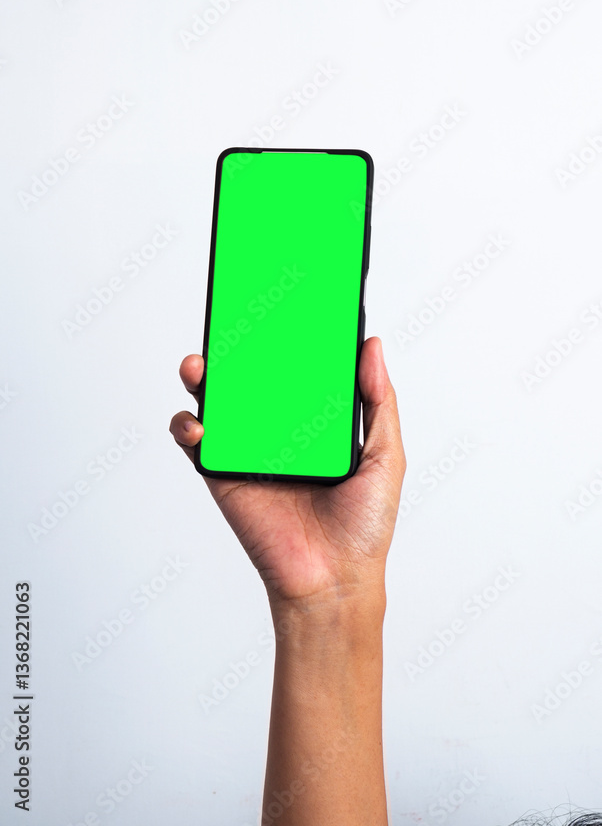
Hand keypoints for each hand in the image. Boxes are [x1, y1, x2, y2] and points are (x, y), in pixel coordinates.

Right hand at [169, 336, 404, 609]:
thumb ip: (377, 400)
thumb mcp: (385, 454)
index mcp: (314, 421)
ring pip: (216, 401)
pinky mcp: (222, 473)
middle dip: (236, 347)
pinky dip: (188, 425)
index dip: (285, 338)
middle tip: (232, 322)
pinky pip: (195, 441)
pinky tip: (201, 423)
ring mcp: (247, 449)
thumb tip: (371, 344)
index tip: (280, 305)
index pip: (295, 369)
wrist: (333, 581)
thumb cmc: (364, 525)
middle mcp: (277, 429)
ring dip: (202, 377)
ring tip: (202, 367)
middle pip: (250, 377)